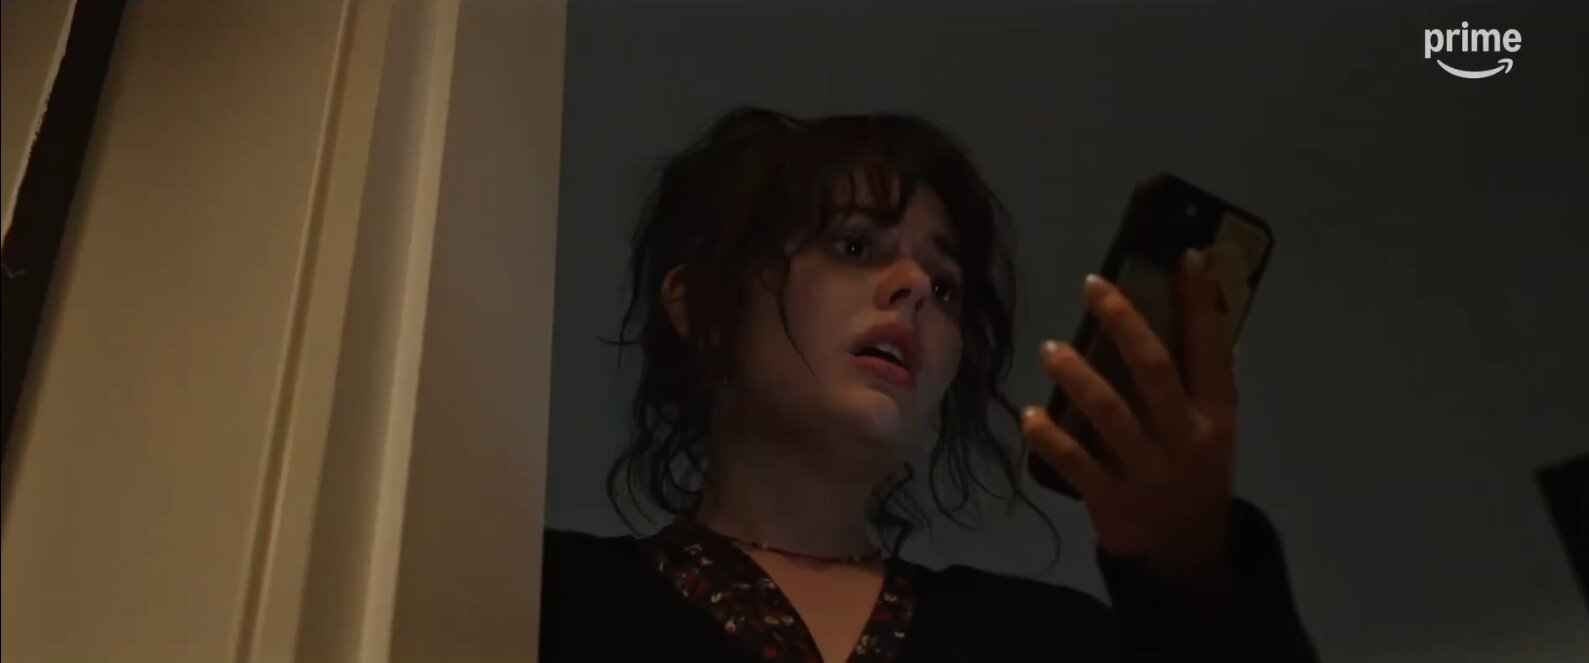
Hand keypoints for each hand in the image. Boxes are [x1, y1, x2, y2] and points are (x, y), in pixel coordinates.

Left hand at [1022, 249, 1237, 583]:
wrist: (1187, 554)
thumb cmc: (1196, 474)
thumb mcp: (1216, 430)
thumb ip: (1206, 380)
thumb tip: (1202, 308)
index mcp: (1216, 416)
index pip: (1211, 350)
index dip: (1199, 305)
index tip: (1185, 258)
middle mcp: (1186, 438)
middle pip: (1154, 371)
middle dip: (1125, 324)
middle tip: (1094, 287)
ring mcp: (1148, 470)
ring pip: (1109, 413)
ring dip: (1077, 376)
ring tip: (1050, 349)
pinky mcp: (1112, 500)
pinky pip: (1076, 463)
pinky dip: (1050, 439)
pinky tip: (1029, 416)